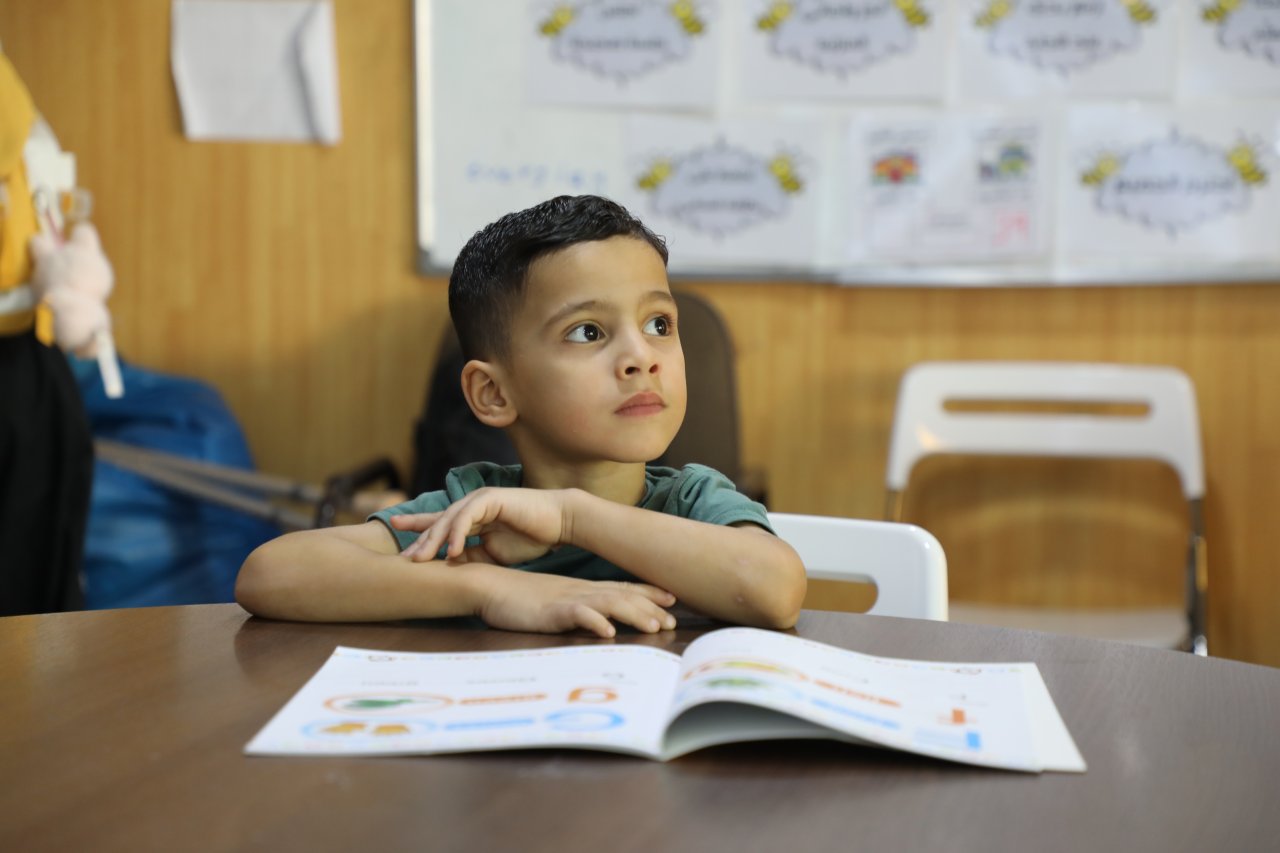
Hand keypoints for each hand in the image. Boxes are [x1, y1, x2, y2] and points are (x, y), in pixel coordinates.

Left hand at [392, 487, 570, 566]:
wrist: (559, 523)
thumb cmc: (530, 537)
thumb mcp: (494, 554)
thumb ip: (471, 557)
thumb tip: (448, 568)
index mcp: (472, 518)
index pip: (439, 524)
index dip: (418, 530)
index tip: (397, 544)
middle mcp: (472, 505)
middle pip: (438, 522)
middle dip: (420, 540)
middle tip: (403, 559)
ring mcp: (480, 499)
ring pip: (449, 519)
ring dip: (434, 539)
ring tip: (421, 559)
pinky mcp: (491, 498)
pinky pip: (468, 516)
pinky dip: (458, 533)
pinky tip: (452, 551)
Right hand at [470, 567, 676, 637]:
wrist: (489, 585)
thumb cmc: (520, 597)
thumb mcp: (554, 602)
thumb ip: (576, 608)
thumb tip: (597, 620)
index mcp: (582, 589)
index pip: (622, 588)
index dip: (648, 593)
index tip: (672, 599)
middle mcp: (580, 592)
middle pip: (623, 596)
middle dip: (650, 608)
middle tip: (672, 620)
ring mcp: (567, 600)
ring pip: (608, 604)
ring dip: (633, 614)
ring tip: (654, 626)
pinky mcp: (551, 611)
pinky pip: (577, 615)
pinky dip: (594, 622)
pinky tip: (608, 632)